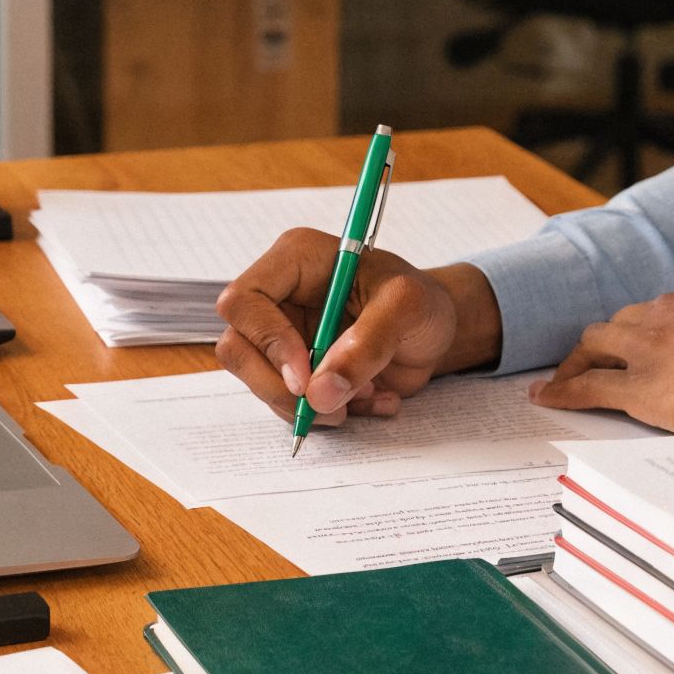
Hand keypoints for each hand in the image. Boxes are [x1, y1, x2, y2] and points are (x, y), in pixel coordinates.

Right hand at [213, 229, 505, 424]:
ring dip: (312, 405)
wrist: (433, 329)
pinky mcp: (295, 368)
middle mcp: (280, 297)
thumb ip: (366, 346)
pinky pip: (289, 403)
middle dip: (282, 388)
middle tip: (331, 407)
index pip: (243, 300)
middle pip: (239, 348)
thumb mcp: (407, 310)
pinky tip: (370, 399)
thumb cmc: (420, 301)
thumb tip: (319, 394)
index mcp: (296, 260)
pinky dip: (329, 413)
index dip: (267, 341)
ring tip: (367, 394)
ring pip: (260, 383)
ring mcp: (283, 335)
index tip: (306, 376)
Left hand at [531, 279, 673, 433]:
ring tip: (568, 377)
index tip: (650, 342)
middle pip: (623, 320)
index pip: (666, 308)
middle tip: (599, 360)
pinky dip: (563, 389)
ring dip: (581, 360)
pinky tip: (547, 397)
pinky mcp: (641, 387)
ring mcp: (652, 347)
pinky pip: (589, 385)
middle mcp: (673, 311)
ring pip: (597, 344)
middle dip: (609, 341)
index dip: (652, 328)